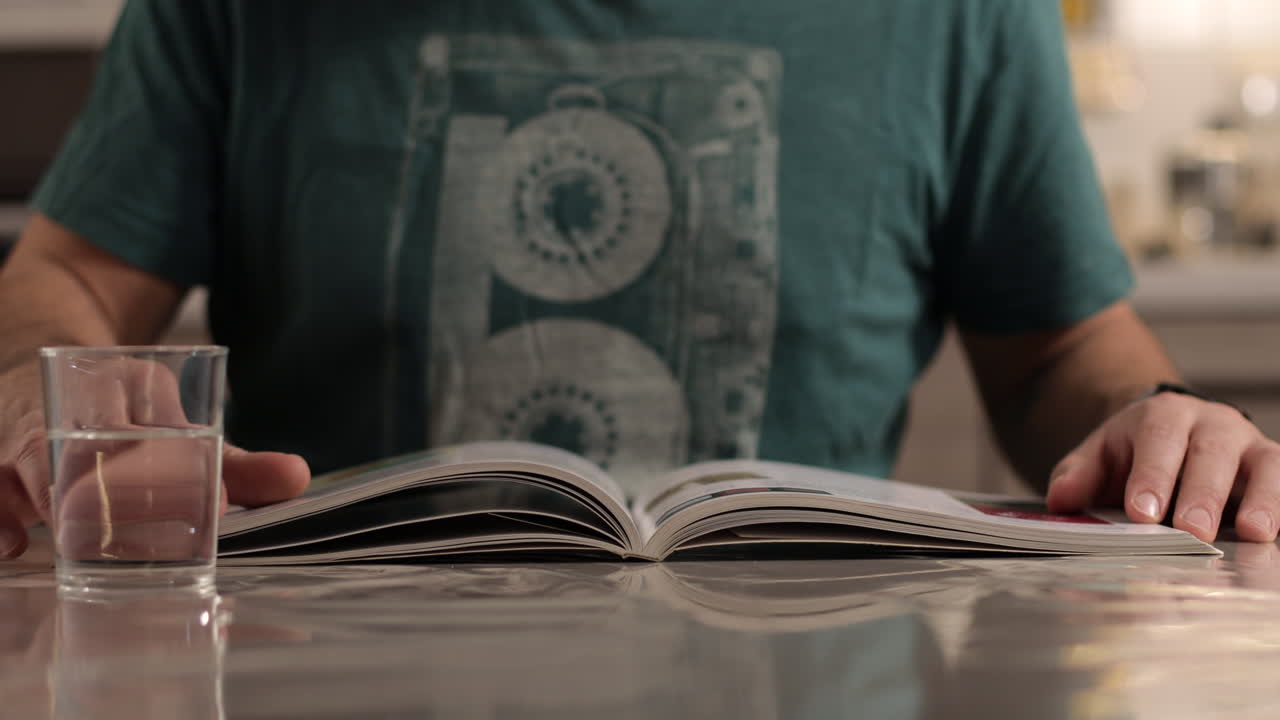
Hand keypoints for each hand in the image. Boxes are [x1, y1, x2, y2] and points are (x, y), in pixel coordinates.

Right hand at [0, 360, 310, 558]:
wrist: (43, 375)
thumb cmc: (127, 422)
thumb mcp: (184, 437)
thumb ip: (239, 467)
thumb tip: (297, 479)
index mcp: (136, 383)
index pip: (157, 420)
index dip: (176, 465)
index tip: (208, 508)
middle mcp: (80, 397)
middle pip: (90, 437)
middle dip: (102, 486)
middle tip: (123, 532)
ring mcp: (27, 424)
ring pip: (27, 455)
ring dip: (45, 499)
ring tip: (69, 540)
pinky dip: (0, 516)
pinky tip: (14, 544)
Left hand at [1047, 391, 1279, 542]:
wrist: (1172, 434)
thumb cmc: (1134, 453)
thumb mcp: (1100, 457)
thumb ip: (1078, 476)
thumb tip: (1061, 500)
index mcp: (1163, 416)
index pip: (1158, 441)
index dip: (1151, 476)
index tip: (1143, 513)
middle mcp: (1212, 424)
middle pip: (1211, 454)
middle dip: (1201, 494)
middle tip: (1190, 531)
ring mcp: (1249, 444)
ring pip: (1264, 464)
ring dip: (1261, 499)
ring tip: (1252, 533)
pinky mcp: (1274, 466)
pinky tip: (1274, 532)